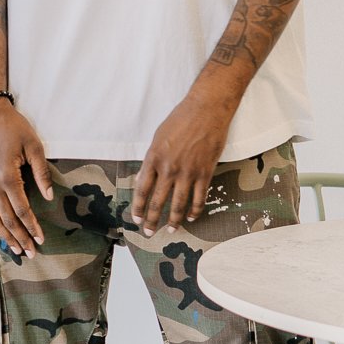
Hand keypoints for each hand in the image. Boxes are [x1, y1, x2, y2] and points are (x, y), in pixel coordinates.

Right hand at [0, 101, 52, 258]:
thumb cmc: (13, 127)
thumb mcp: (34, 146)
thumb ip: (41, 173)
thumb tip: (49, 196)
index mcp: (7, 177)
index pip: (22, 210)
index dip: (32, 227)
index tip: (41, 239)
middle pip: (7, 219)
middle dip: (20, 237)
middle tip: (31, 253)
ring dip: (5, 235)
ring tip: (16, 249)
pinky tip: (0, 230)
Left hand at [132, 81, 236, 233]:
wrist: (206, 110)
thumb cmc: (180, 119)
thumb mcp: (158, 137)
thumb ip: (152, 160)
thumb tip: (146, 178)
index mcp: (153, 158)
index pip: (142, 189)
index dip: (139, 207)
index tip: (137, 219)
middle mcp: (169, 168)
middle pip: (158, 201)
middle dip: (152, 220)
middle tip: (149, 233)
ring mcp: (188, 172)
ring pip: (179, 204)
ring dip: (174, 220)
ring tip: (172, 230)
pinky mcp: (205, 172)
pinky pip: (199, 197)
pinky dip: (195, 210)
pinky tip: (191, 217)